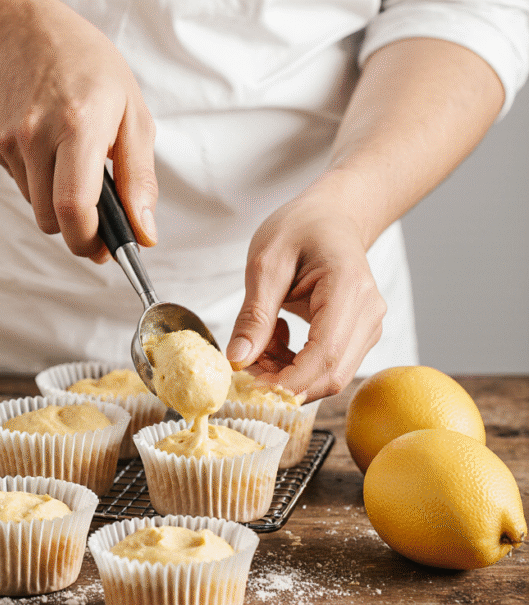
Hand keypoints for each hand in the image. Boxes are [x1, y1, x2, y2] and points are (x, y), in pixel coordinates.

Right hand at [0, 1, 157, 261]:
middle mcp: (38, 134)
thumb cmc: (86, 66)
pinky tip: (49, 147)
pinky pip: (22, 186)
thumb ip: (139, 179)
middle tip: (99, 215)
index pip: (73, 208)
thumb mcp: (132, 114)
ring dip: (58, 201)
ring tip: (73, 162)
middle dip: (77, 228)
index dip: (89, 241)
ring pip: (35, 207)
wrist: (21, 32)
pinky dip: (40, 181)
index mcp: (79, 125)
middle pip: (51, 220)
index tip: (106, 249)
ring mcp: (9, 140)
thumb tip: (144, 232)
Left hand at [226, 183, 386, 400]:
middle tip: (244, 369)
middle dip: (283, 382)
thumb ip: (253, 315)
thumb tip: (237, 360)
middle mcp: (368, 313)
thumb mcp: (264, 263)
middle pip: (331, 374)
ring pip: (328, 375)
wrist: (331, 217)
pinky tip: (275, 339)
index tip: (250, 386)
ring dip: (286, 373)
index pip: (324, 354)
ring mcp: (367, 327)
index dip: (288, 381)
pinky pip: (326, 366)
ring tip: (259, 343)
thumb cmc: (300, 229)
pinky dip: (294, 365)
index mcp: (348, 288)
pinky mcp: (358, 336)